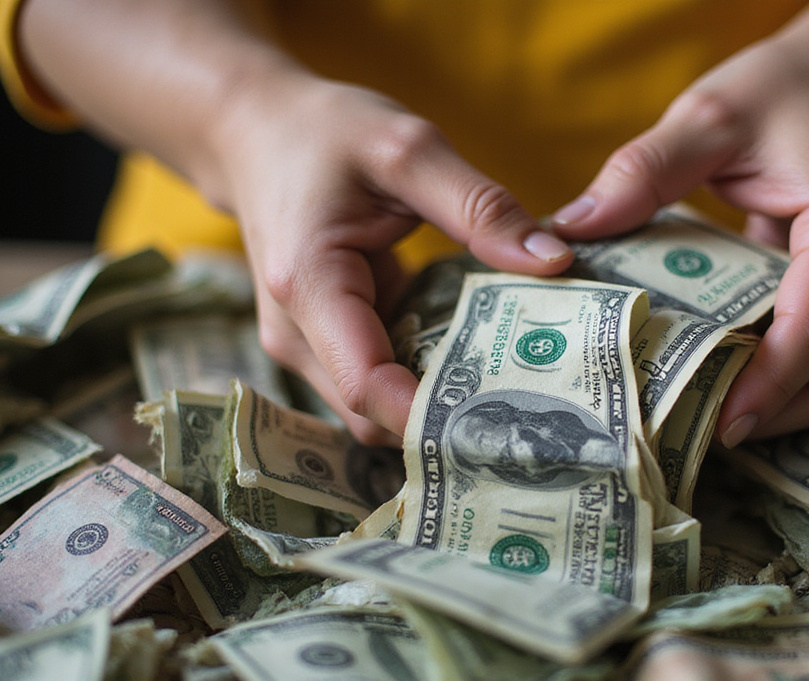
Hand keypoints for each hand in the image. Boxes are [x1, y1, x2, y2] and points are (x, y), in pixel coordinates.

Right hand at [211, 74, 573, 443]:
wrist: (254, 131)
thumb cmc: (325, 131)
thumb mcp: (408, 150)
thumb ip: (480, 207)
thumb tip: (554, 263)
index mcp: (309, 286)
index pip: (369, 388)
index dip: (434, 418)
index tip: (507, 421)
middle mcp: (296, 333)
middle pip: (375, 414)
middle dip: (447, 418)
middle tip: (534, 402)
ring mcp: (307, 345)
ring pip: (378, 407)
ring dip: (440, 401)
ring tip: (516, 382)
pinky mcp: (327, 343)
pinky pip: (381, 380)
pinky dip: (427, 375)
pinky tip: (481, 357)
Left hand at [552, 29, 808, 447]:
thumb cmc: (789, 89)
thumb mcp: (711, 115)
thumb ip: (644, 169)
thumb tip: (572, 228)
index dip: (767, 387)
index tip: (716, 426)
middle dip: (766, 415)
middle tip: (688, 434)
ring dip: (776, 406)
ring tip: (699, 417)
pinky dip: (783, 379)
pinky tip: (724, 379)